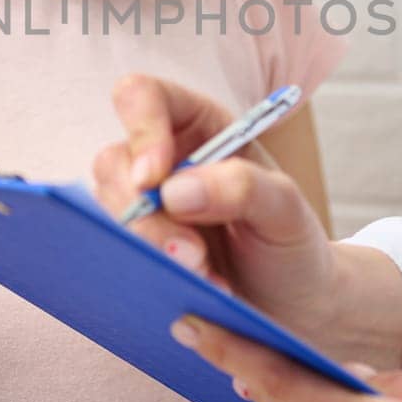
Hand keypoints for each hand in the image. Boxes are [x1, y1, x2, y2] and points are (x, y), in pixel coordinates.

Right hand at [90, 75, 340, 340]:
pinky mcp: (137, 246)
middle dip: (145, 214)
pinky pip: (115, 251)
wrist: (292, 304)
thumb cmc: (291, 243)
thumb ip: (242, 186)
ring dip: (150, 248)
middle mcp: (162, 159)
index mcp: (199, 125)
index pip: (144, 97)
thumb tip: (172, 190)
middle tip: (191, 254)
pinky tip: (187, 289)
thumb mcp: (285, 209)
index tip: (153, 180)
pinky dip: (147, 272)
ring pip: (108, 210)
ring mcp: (145, 205)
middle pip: (116, 162)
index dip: (141, 130)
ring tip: (204, 275)